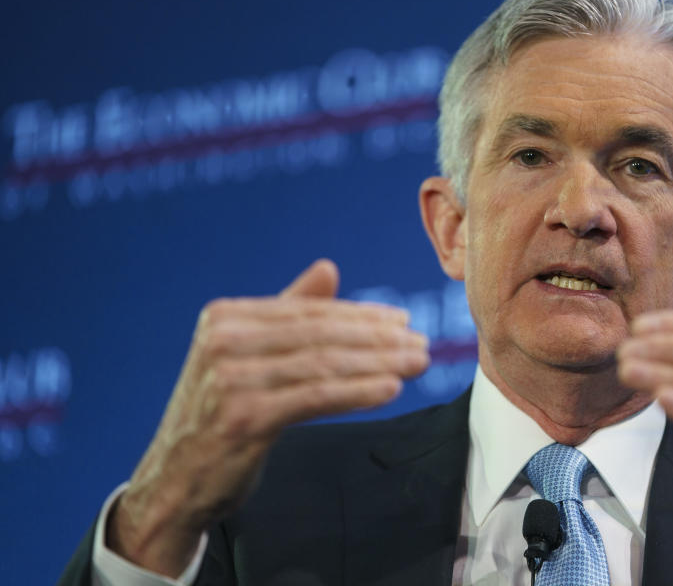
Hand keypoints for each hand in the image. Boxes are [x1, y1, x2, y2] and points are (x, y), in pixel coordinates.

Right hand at [106, 259, 429, 576]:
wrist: (174, 482)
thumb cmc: (218, 416)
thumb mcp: (246, 356)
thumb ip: (286, 311)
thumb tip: (328, 269)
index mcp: (225, 317)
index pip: (309, 312)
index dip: (361, 315)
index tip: (402, 321)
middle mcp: (224, 341)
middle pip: (321, 334)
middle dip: (378, 338)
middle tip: (420, 343)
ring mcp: (231, 379)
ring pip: (324, 364)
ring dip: (379, 363)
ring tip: (416, 363)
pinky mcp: (244, 417)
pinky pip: (316, 397)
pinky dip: (358, 391)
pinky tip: (390, 389)